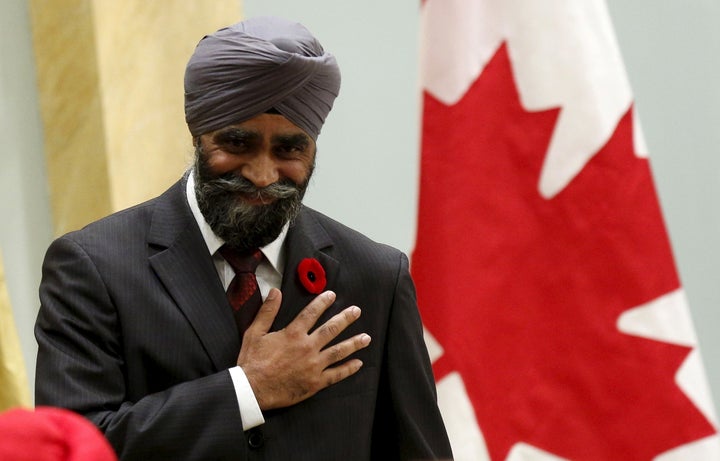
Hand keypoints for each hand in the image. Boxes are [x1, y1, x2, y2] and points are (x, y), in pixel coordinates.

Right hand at [237, 288, 370, 409]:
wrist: (252, 390)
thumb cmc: (252, 361)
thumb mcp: (255, 332)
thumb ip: (267, 311)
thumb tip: (275, 291)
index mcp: (293, 334)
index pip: (311, 313)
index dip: (322, 302)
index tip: (332, 295)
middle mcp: (307, 348)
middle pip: (331, 330)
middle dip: (346, 319)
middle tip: (357, 311)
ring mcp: (313, 366)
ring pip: (338, 352)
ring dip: (354, 343)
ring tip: (366, 338)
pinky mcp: (315, 383)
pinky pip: (336, 375)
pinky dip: (348, 369)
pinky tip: (358, 363)